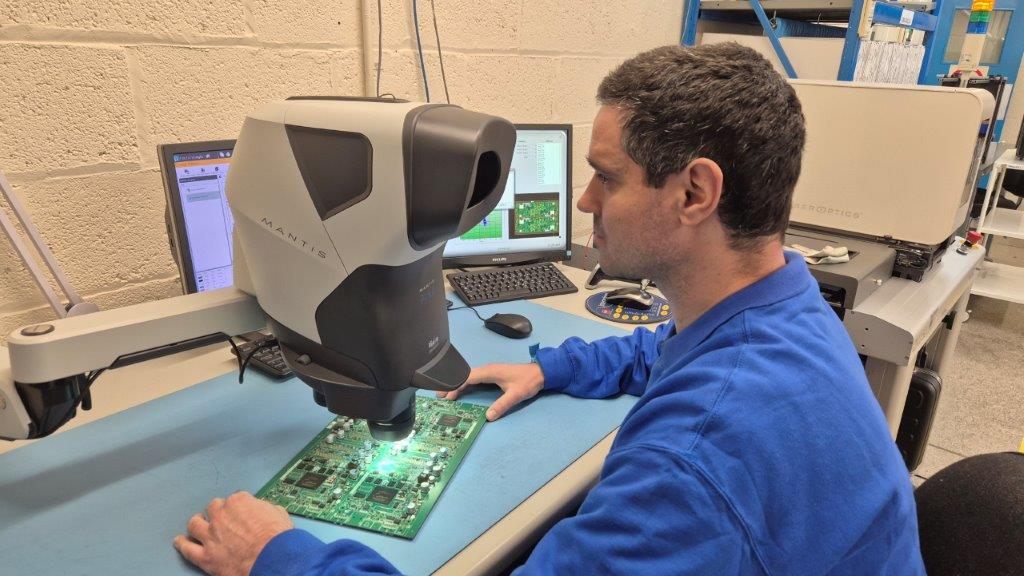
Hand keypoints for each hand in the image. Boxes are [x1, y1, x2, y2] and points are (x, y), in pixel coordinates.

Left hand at [173, 491, 293, 575]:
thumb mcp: (279, 514)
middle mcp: (221, 515)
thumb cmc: (277, 539)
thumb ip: (267, 509)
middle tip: (221, 519)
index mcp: (239, 502)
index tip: (240, 513)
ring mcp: (211, 535)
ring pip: (194, 524)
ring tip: (197, 525)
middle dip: (217, 513)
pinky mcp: (205, 556)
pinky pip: (187, 549)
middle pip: (213, 508)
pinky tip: (180, 542)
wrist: (272, 559)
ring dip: (197, 524)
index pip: (235, 499)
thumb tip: (267, 511)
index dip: (238, 507)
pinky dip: (182, 545)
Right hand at [438, 363, 544, 420]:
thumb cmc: (528, 381)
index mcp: (490, 371)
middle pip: (465, 376)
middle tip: (439, 396)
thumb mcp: (516, 394)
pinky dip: (466, 385)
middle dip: (452, 386)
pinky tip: (462, 391)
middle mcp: (488, 369)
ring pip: (469, 377)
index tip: (445, 395)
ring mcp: (490, 371)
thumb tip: (488, 416)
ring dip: (458, 385)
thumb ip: (502, 405)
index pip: (467, 378)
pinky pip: (475, 379)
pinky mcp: (493, 375)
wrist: (541, 373)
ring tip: (446, 395)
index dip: (455, 386)